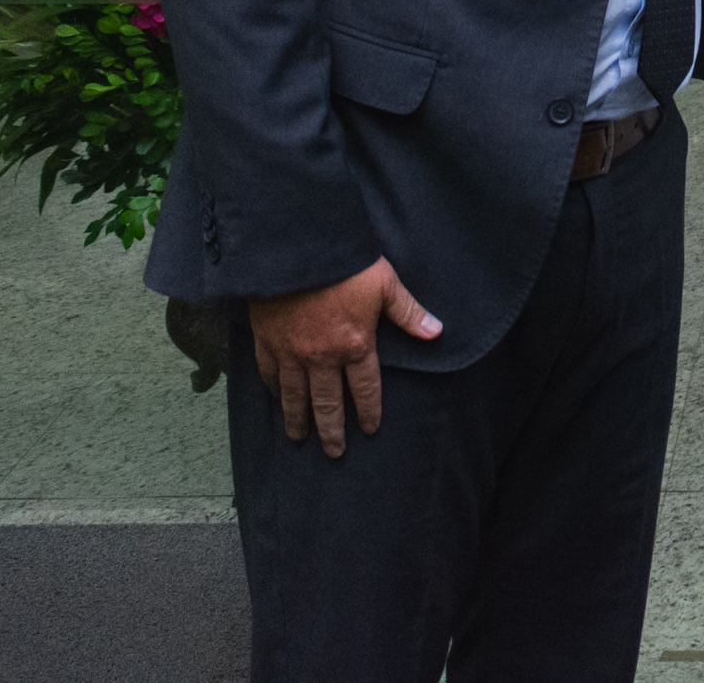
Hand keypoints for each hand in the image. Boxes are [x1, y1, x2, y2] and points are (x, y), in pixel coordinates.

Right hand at [246, 256, 441, 457]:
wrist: (297, 250)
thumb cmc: (346, 265)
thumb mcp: (385, 285)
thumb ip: (408, 313)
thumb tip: (436, 332)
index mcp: (355, 345)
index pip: (364, 388)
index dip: (367, 411)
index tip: (369, 429)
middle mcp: (323, 357)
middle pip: (327, 402)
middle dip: (332, 430)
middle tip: (334, 452)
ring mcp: (291, 352)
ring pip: (295, 396)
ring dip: (298, 419)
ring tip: (299, 438)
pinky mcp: (267, 341)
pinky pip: (269, 374)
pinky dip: (273, 390)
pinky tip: (276, 400)